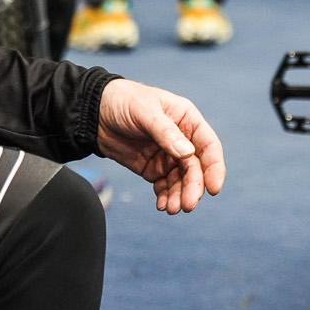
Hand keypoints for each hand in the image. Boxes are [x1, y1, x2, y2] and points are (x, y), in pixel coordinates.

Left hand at [95, 79, 225, 213]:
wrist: (95, 111)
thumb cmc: (124, 100)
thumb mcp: (145, 111)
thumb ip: (165, 132)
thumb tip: (187, 154)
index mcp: (187, 120)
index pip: (209, 146)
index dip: (215, 168)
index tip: (214, 188)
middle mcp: (182, 140)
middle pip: (196, 169)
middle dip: (193, 188)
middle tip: (187, 205)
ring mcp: (168, 156)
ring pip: (181, 181)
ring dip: (179, 196)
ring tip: (172, 208)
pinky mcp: (153, 169)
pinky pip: (165, 186)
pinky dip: (166, 197)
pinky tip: (162, 205)